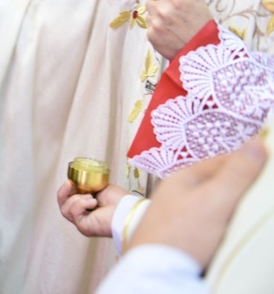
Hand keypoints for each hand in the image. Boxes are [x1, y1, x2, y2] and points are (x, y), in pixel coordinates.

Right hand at [57, 181, 127, 236]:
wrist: (126, 209)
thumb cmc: (119, 200)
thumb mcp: (99, 187)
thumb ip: (87, 187)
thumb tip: (77, 182)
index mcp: (86, 207)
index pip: (67, 200)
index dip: (65, 190)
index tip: (70, 181)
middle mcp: (83, 216)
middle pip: (62, 206)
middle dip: (63, 192)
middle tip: (70, 183)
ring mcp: (82, 223)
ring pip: (64, 209)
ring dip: (76, 199)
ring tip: (91, 197)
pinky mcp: (83, 227)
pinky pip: (73, 212)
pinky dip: (81, 204)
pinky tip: (93, 202)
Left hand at [129, 137, 267, 267]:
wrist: (156, 275)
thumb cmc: (180, 236)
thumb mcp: (215, 200)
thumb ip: (236, 174)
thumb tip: (256, 143)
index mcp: (182, 180)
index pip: (220, 162)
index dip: (245, 161)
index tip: (267, 162)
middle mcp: (177, 196)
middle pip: (216, 184)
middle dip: (240, 186)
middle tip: (262, 191)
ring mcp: (177, 218)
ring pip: (212, 206)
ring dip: (231, 208)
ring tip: (249, 212)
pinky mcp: (180, 238)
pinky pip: (207, 226)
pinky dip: (222, 227)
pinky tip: (229, 233)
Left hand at [146, 0, 212, 59]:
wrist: (202, 51)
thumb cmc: (202, 24)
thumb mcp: (197, 1)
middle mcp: (163, 9)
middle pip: (151, 1)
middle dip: (159, 4)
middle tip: (171, 13)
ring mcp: (155, 23)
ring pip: (149, 14)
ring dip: (157, 17)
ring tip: (171, 25)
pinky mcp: (151, 35)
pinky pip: (149, 26)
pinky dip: (156, 29)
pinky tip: (168, 33)